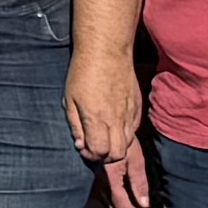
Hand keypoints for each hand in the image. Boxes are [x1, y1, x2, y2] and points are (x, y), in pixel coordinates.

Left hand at [63, 46, 141, 178]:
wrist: (107, 50)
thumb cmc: (83, 72)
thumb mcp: (69, 99)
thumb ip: (75, 126)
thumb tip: (80, 146)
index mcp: (96, 118)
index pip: (100, 153)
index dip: (91, 155)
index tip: (84, 147)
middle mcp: (116, 120)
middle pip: (118, 154)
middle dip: (106, 156)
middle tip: (95, 146)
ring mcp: (129, 114)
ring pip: (129, 144)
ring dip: (116, 146)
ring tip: (104, 136)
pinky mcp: (137, 107)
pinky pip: (135, 129)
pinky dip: (125, 133)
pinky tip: (114, 125)